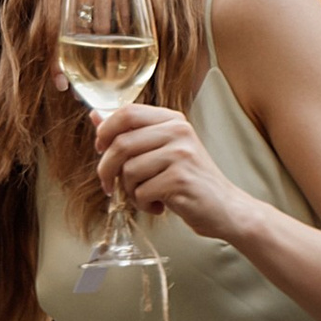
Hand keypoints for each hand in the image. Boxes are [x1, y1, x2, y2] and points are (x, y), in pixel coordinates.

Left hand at [94, 100, 251, 245]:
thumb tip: (95, 116)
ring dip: (129, 191)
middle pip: (121, 143)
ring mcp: (181, 154)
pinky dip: (143, 204)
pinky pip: (142, 191)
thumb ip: (130, 134)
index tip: (100, 149)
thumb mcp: (161, 151)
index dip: (105, 132)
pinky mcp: (181, 179)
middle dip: (106, 169)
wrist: (224, 208)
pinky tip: (159, 205)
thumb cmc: (189, 180)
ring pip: (129, 171)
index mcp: (172, 120)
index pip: (127, 112)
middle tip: (109, 185)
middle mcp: (178, 131)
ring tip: (146, 196)